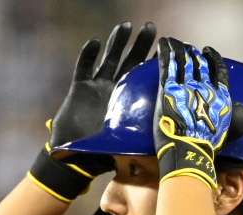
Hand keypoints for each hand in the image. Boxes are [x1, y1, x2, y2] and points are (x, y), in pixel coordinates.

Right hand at [50, 21, 156, 147]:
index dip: (154, 64)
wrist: (75, 159)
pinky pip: (84, 68)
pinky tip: (95, 42)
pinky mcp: (79, 89)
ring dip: (116, 43)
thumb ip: (141, 139)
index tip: (167, 49)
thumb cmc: (102, 156)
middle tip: (151, 28)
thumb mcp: (126, 147)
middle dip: (140, 44)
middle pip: (130, 62)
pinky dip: (88, 55)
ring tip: (126, 26)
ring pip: (109, 59)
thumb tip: (166, 143)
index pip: (145, 79)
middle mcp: (116, 92)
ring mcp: (98, 88)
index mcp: (129, 103)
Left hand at [154, 38, 231, 188]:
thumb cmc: (206, 147)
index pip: (219, 72)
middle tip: (188, 48)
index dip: (213, 59)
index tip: (208, 52)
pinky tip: (163, 44)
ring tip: (176, 43)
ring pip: (183, 62)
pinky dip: (166, 52)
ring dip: (179, 50)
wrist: (190, 150)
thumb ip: (234, 121)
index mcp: (220, 97)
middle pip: (199, 65)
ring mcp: (186, 87)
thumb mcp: (227, 132)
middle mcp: (205, 87)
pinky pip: (167, 66)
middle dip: (193, 55)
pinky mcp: (169, 89)